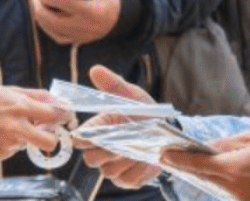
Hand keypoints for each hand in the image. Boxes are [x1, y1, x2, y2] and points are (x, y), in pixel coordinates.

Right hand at [0, 86, 72, 159]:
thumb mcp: (9, 90)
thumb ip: (36, 96)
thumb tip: (58, 100)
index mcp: (20, 107)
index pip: (54, 115)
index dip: (64, 115)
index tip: (65, 115)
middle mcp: (16, 127)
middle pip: (49, 142)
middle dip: (51, 139)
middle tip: (46, 131)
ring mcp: (7, 143)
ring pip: (28, 144)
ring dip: (23, 137)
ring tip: (5, 125)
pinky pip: (12, 149)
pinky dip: (8, 142)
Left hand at [33, 0, 119, 44]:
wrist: (118, 18)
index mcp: (96, 12)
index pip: (70, 5)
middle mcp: (89, 28)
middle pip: (57, 22)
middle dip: (41, 11)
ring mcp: (83, 37)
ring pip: (55, 31)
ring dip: (41, 19)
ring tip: (36, 6)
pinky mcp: (78, 41)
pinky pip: (57, 37)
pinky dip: (47, 27)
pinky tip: (42, 17)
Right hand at [77, 65, 161, 188]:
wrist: (168, 131)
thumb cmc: (145, 112)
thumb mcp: (132, 95)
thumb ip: (113, 85)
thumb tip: (95, 69)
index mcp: (99, 128)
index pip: (81, 138)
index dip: (83, 138)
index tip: (88, 135)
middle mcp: (102, 149)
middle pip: (90, 159)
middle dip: (105, 151)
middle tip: (121, 142)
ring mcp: (114, 166)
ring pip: (108, 170)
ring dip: (124, 161)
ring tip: (139, 149)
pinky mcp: (128, 179)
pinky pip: (127, 180)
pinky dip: (137, 170)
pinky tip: (146, 160)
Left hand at [160, 130, 249, 200]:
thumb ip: (225, 144)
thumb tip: (208, 146)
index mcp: (233, 167)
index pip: (198, 163)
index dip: (178, 159)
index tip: (163, 155)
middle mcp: (234, 186)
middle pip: (203, 175)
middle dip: (187, 165)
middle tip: (170, 156)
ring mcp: (241, 196)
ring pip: (214, 183)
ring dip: (203, 171)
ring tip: (190, 159)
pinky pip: (227, 188)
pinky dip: (219, 178)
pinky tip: (216, 169)